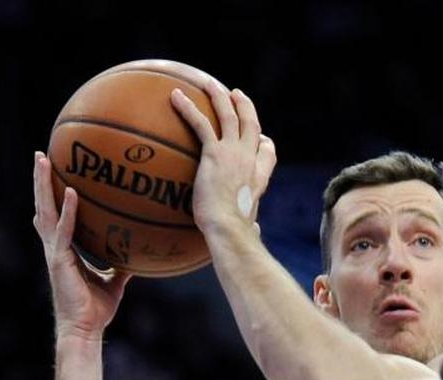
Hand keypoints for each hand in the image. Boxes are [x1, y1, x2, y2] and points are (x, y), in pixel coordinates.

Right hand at [32, 152, 130, 339]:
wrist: (86, 328)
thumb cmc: (96, 308)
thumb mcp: (114, 281)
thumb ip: (121, 266)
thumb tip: (137, 256)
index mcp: (64, 249)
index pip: (56, 215)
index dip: (52, 194)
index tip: (53, 171)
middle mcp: (55, 246)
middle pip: (44, 206)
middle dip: (41, 181)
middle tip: (41, 154)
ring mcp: (54, 251)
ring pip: (45, 212)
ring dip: (44, 186)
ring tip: (43, 161)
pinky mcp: (60, 260)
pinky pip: (64, 231)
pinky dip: (68, 212)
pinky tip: (72, 193)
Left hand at [170, 82, 275, 235]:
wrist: (228, 226)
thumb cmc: (235, 232)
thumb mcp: (247, 226)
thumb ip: (251, 225)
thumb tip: (255, 232)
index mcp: (259, 176)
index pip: (267, 152)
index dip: (263, 141)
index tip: (259, 138)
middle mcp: (250, 159)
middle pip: (251, 123)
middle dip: (245, 106)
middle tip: (236, 94)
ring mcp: (234, 153)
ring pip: (229, 115)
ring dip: (219, 96)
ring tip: (208, 83)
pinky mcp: (215, 153)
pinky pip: (200, 123)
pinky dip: (188, 107)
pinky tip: (175, 96)